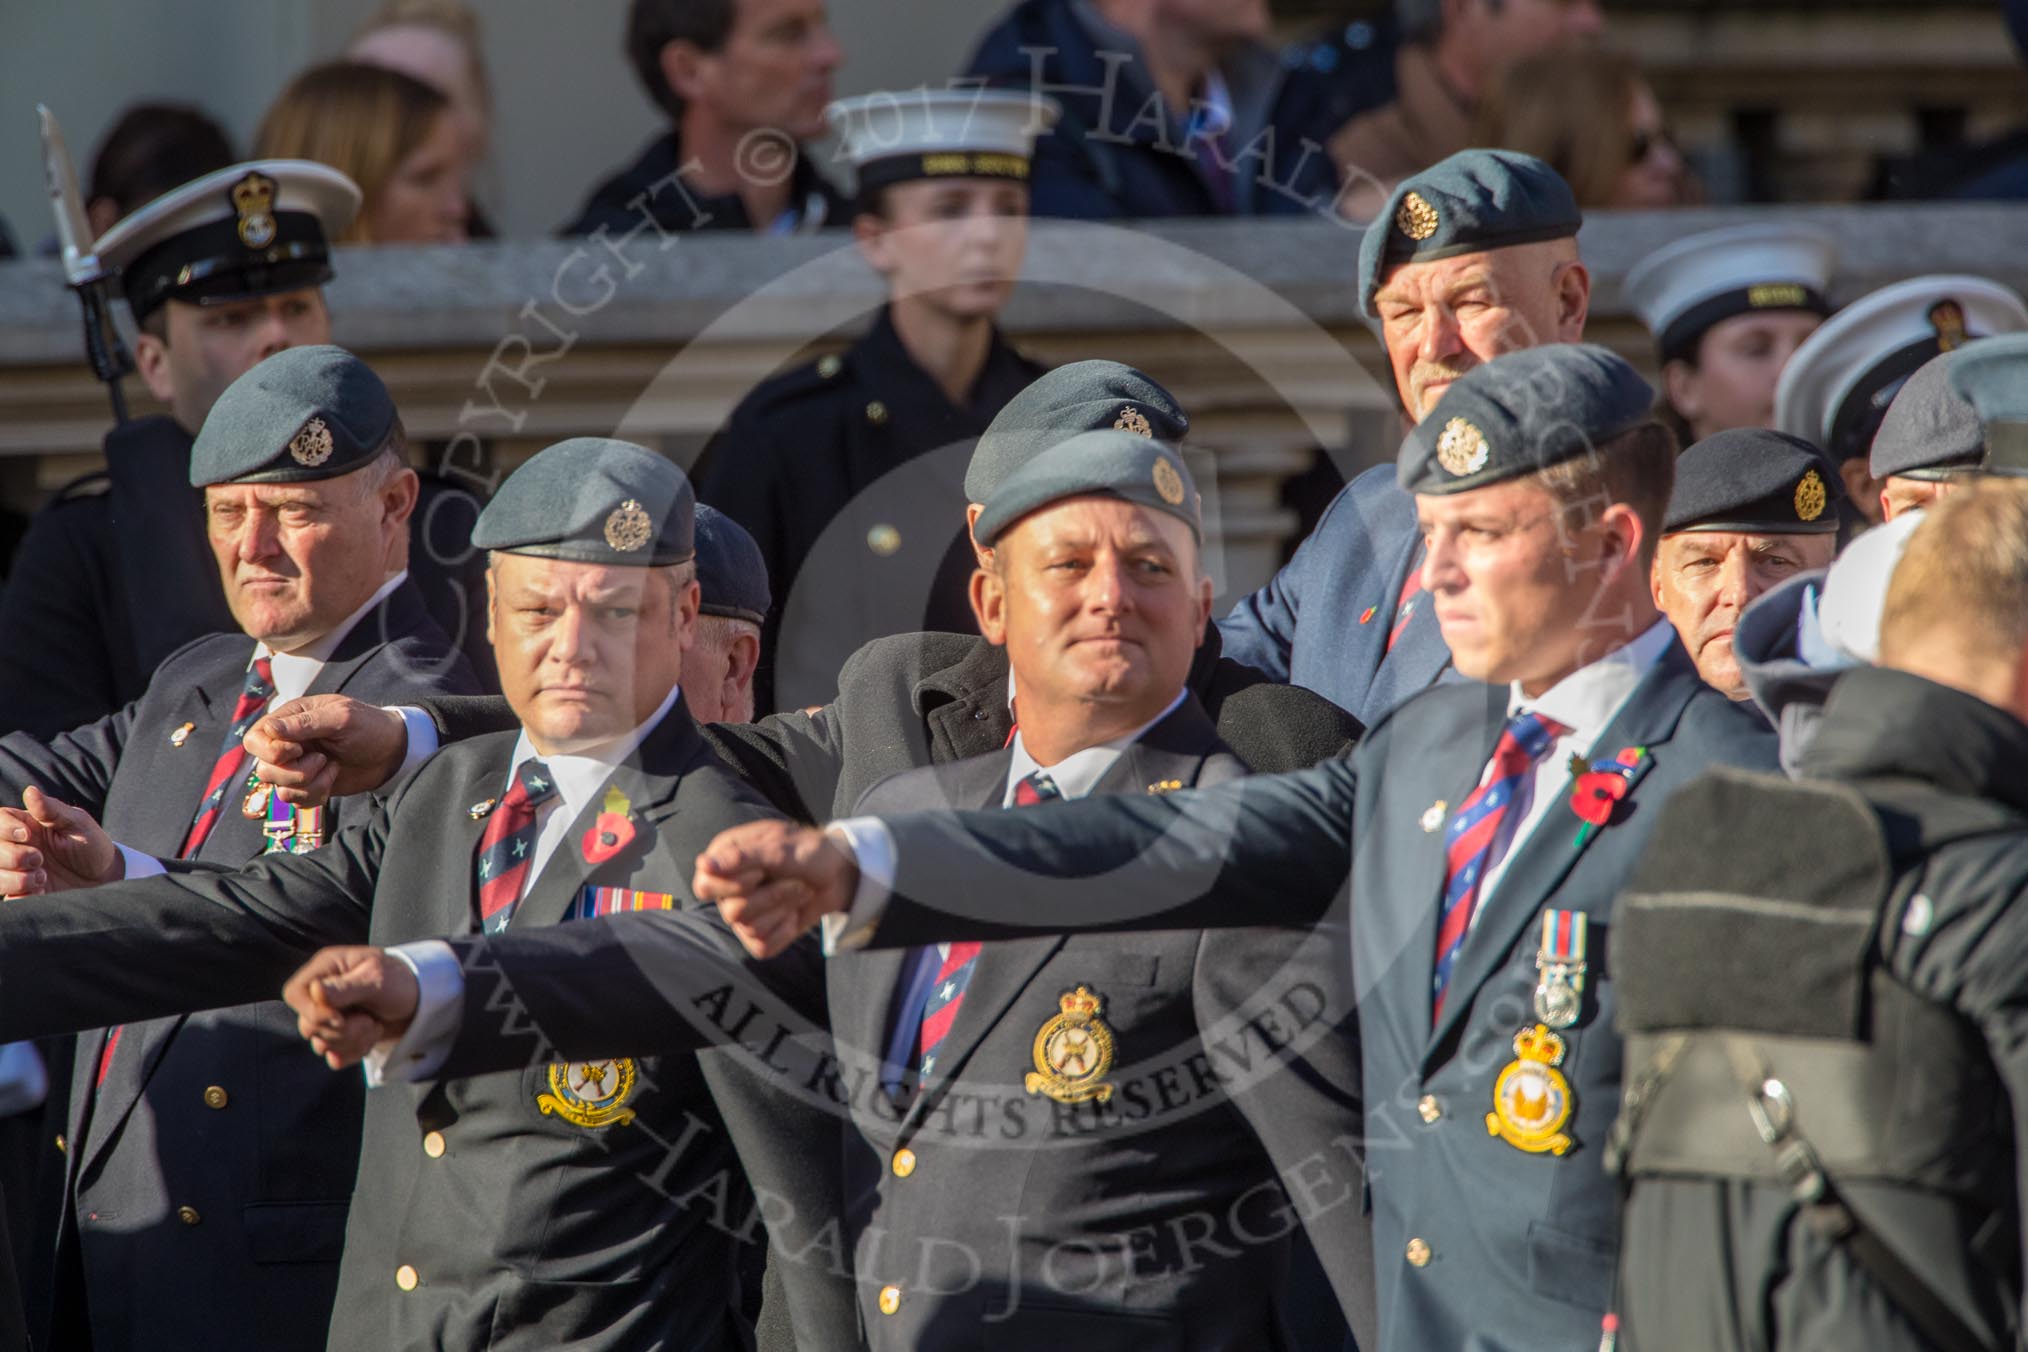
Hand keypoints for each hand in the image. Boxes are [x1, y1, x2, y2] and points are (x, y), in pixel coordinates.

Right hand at [0, 787, 118, 895]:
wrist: (104, 877)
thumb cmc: (91, 844)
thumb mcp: (77, 824)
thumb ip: (52, 810)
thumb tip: (30, 791)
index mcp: (25, 826)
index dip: (5, 828)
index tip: (27, 835)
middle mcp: (15, 848)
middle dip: (13, 856)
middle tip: (39, 858)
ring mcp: (17, 872)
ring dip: (16, 879)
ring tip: (42, 877)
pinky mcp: (23, 893)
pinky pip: (9, 899)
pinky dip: (23, 896)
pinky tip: (41, 891)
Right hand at [246, 695, 409, 807]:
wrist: (392, 753)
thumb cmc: (369, 726)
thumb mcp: (340, 718)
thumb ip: (305, 723)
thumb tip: (269, 728)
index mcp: (289, 719)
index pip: (254, 739)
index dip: (271, 750)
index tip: (299, 748)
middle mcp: (287, 744)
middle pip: (263, 768)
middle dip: (293, 771)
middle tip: (322, 759)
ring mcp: (296, 767)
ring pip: (279, 788)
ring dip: (309, 783)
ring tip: (331, 766)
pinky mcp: (307, 786)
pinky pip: (296, 801)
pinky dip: (316, 794)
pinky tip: (333, 778)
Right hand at [282, 945, 419, 1068]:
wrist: (423, 1002)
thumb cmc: (401, 980)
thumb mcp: (377, 978)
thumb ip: (345, 987)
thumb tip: (314, 991)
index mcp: (327, 969)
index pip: (294, 993)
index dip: (312, 1012)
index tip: (340, 1018)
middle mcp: (323, 992)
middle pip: (307, 1025)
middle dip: (340, 1031)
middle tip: (369, 1021)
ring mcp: (331, 1015)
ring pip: (320, 1043)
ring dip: (351, 1041)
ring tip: (374, 1026)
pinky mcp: (341, 1036)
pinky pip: (333, 1056)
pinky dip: (354, 1053)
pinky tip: (371, 1039)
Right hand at [692, 820, 857, 958]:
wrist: (838, 875)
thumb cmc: (809, 852)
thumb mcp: (780, 846)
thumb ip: (743, 856)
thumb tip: (704, 864)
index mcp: (725, 860)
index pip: (704, 885)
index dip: (733, 885)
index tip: (760, 872)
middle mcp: (727, 889)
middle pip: (732, 911)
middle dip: (772, 896)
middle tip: (795, 880)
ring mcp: (742, 915)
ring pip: (750, 928)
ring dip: (784, 908)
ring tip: (800, 891)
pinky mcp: (758, 936)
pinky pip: (762, 946)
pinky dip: (785, 930)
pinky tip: (793, 914)